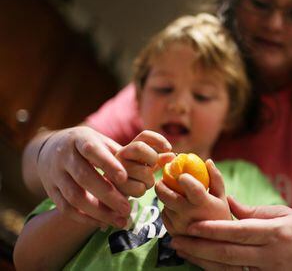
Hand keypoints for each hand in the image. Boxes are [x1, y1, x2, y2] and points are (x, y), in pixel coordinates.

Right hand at [37, 127, 169, 227]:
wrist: (50, 149)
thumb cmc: (88, 146)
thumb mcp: (104, 142)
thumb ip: (131, 151)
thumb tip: (169, 156)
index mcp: (81, 140)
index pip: (93, 150)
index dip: (108, 164)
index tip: (124, 178)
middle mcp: (65, 156)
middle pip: (84, 176)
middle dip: (107, 194)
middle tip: (128, 208)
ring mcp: (55, 174)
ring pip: (74, 196)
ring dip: (97, 211)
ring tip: (120, 220)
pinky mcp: (50, 190)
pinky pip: (65, 208)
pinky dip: (84, 218)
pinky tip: (102, 224)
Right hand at [115, 130, 174, 196]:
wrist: (113, 194)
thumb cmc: (134, 178)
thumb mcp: (146, 165)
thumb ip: (159, 159)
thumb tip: (172, 156)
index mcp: (130, 148)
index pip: (144, 136)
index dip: (158, 139)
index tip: (169, 148)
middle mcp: (121, 154)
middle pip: (140, 148)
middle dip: (152, 159)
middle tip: (150, 168)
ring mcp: (116, 169)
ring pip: (144, 171)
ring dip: (149, 180)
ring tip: (142, 183)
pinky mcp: (116, 184)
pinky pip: (139, 187)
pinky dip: (142, 191)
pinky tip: (135, 190)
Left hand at [155, 160, 231, 235]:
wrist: (218, 244)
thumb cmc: (220, 216)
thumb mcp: (222, 197)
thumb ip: (215, 178)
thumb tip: (208, 161)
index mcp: (204, 204)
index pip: (192, 188)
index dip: (183, 178)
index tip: (180, 173)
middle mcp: (189, 215)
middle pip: (166, 195)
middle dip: (162, 185)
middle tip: (163, 180)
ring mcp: (179, 225)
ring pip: (164, 204)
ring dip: (166, 197)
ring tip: (174, 195)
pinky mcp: (173, 233)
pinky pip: (164, 215)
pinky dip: (167, 209)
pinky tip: (176, 208)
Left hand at [170, 197, 291, 270]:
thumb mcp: (282, 213)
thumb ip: (252, 211)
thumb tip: (225, 202)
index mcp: (275, 233)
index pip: (239, 232)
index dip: (214, 230)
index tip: (191, 225)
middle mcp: (270, 255)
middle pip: (229, 254)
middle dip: (199, 247)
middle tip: (176, 239)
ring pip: (229, 269)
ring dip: (202, 260)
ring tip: (182, 250)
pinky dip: (216, 270)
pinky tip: (200, 262)